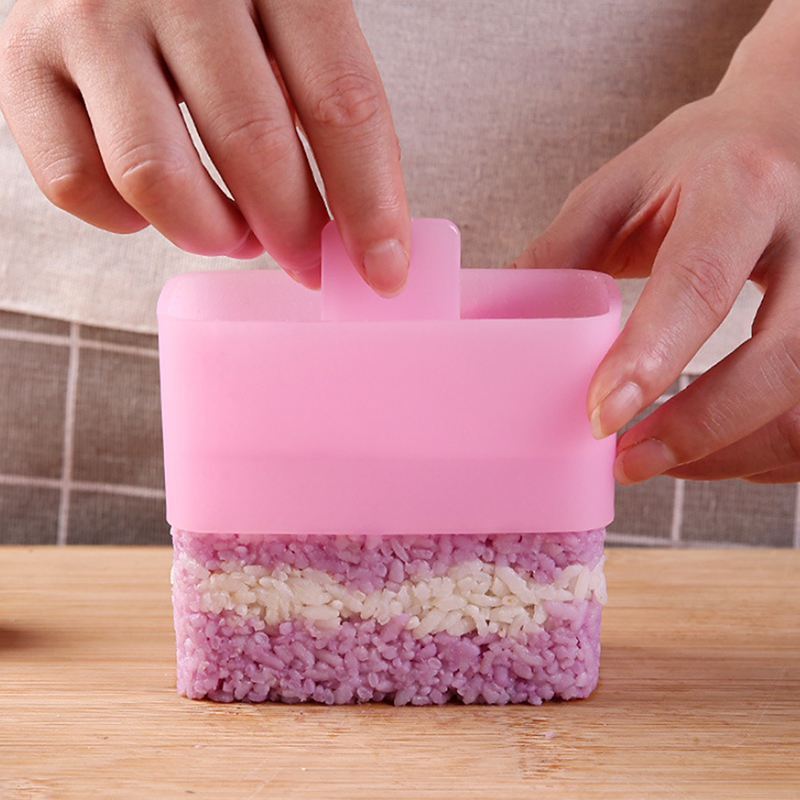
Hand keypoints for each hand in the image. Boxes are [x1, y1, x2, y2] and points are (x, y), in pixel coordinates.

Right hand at [0, 0, 409, 294]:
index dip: (370, 203)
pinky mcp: (21, 63)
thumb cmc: (217, 1)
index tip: (384, 271)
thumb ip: (323, 105)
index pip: (342, 101)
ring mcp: (88, 19)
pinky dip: (128, 220)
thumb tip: (360, 234)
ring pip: (157, 178)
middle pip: (254, 145)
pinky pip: (77, 185)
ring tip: (232, 232)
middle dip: (293, 231)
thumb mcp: (288, 18)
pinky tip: (155, 201)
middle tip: (306, 259)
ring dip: (210, 233)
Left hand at [511, 0, 799, 484]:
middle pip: (778, 363)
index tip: (600, 417)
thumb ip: (563, 251)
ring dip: (729, 454)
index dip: (649, 359)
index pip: (698, 285)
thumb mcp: (622, 186)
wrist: (786, 131)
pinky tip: (714, 450)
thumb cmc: (701, 160)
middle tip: (627, 459)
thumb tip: (497, 321)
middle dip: (699, 430)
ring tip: (657, 456)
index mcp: (742, 190)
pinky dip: (767, 452)